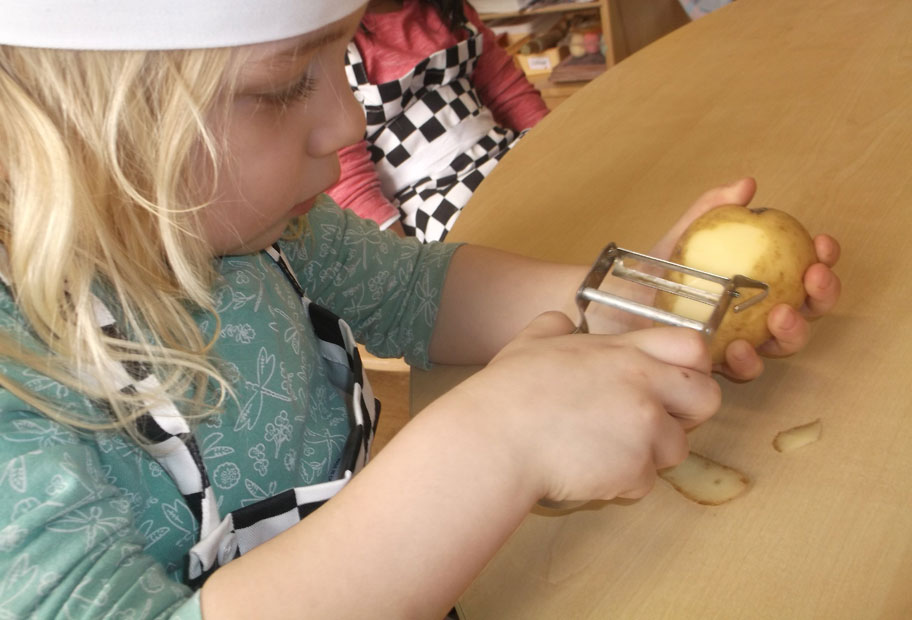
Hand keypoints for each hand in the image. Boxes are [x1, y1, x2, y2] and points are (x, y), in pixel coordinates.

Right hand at [455, 312, 720, 502]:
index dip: (691, 367)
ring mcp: (644, 427)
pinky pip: (645, 483)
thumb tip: (562, 322)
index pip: (693, 346)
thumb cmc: (507, 392)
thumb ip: (554, 327)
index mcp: (623, 351)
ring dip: (646, 455)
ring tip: (602, 452)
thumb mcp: (530, 343)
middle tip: (651, 424)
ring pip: (677, 448)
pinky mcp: (635, 468)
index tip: (669, 383)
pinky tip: (586, 471)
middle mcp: (644, 384)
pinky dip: (621, 484)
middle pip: (708, 398)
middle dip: (688, 415)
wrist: (496, 439)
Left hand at [649, 178, 841, 380]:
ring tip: (780, 314)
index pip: (804, 272)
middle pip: (808, 309)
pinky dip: (748, 360)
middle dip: (822, 294)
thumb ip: (712, 211)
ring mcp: (742, 341)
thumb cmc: (656, 272)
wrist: (615, 304)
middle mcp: (759, 314)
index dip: (822, 258)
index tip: (821, 243)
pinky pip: (743, 369)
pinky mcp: (717, 365)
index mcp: (762, 283)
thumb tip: (745, 185)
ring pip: (784, 343)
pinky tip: (740, 347)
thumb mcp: (683, 237)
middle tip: (813, 277)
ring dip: (792, 330)